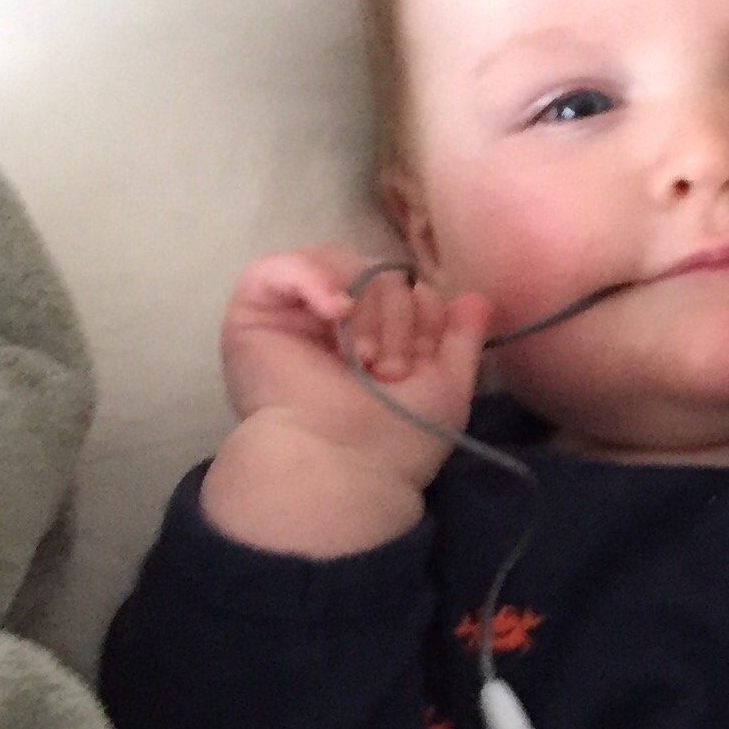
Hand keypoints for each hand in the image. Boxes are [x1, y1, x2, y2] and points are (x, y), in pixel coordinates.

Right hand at [218, 246, 489, 497]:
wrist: (347, 464)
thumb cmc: (396, 438)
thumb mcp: (445, 386)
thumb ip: (460, 340)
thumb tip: (476, 297)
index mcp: (371, 336)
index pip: (405, 287)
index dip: (423, 311)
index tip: (422, 360)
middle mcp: (330, 322)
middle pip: (376, 271)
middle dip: (397, 314)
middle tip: (390, 368)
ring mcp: (290, 314)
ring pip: (339, 264)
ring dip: (366, 310)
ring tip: (364, 358)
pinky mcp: (252, 310)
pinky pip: (283, 266)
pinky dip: (316, 280)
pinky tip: (337, 312)